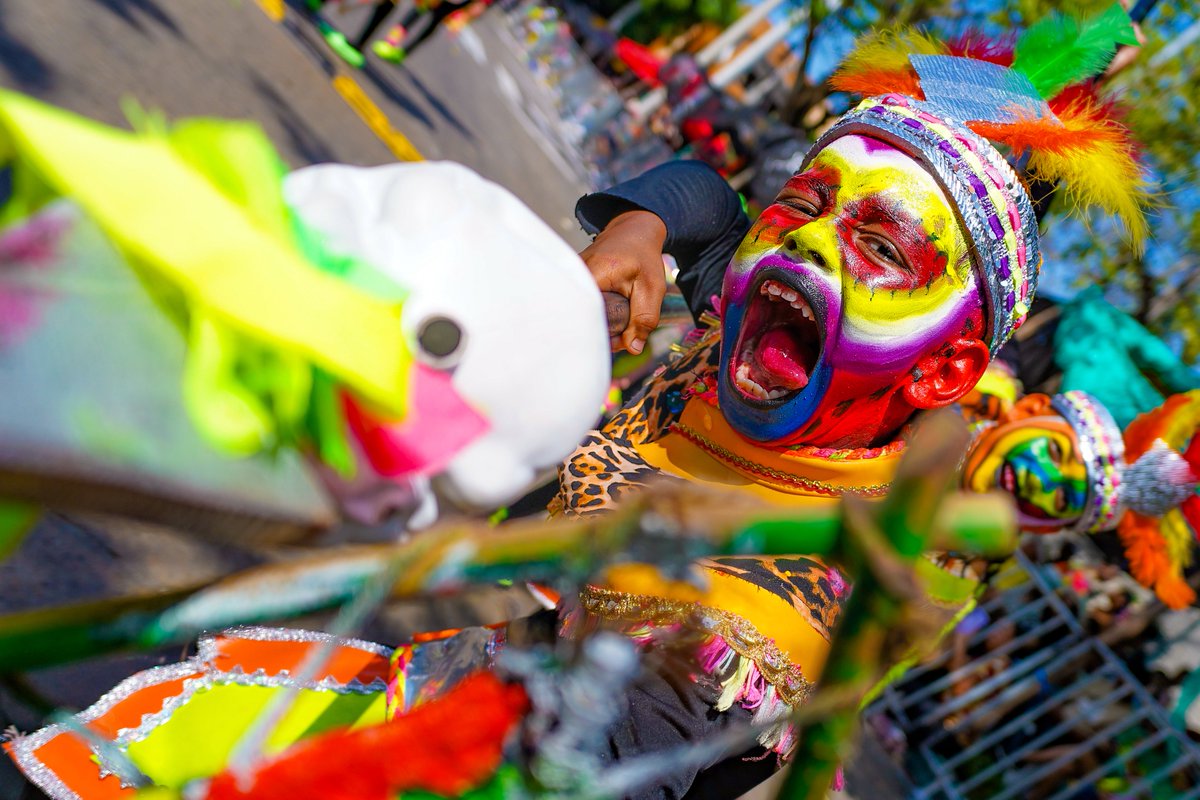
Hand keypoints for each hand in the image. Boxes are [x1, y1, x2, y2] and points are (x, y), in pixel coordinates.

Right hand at [579, 209, 666, 353]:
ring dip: (598, 323)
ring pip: (580, 311)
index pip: (589, 314)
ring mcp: (572, 277)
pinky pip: (581, 305)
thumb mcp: (652, 288)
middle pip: (581, 316)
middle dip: (601, 333)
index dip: (602, 334)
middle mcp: (577, 274)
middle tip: (619, 340)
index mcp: (596, 273)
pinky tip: (608, 317)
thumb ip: (645, 318)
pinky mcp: (573, 281)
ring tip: (616, 328)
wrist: (632, 230)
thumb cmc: (643, 257)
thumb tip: (633, 348)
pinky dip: (595, 314)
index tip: (617, 342)